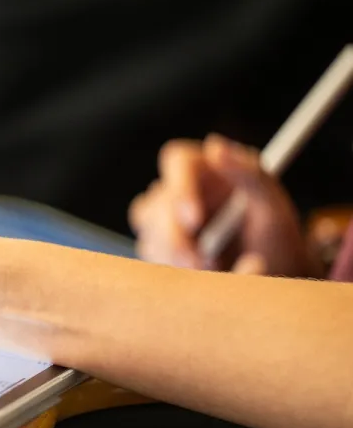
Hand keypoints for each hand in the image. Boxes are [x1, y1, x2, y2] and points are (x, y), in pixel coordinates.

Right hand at [129, 134, 319, 276]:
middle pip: (153, 204)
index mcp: (205, 170)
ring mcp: (163, 224)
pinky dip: (173, 272)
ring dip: (175, 258)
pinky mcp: (159, 251)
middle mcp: (178, 193)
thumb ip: (249, 174)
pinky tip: (201, 276)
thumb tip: (215, 146)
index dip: (180, 188)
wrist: (275, 281)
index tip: (194, 220)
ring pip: (149, 236)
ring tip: (214, 271)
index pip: (177, 162)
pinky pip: (152, 261)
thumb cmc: (277, 240)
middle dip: (173, 237)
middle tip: (199, 264)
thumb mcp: (273, 207)